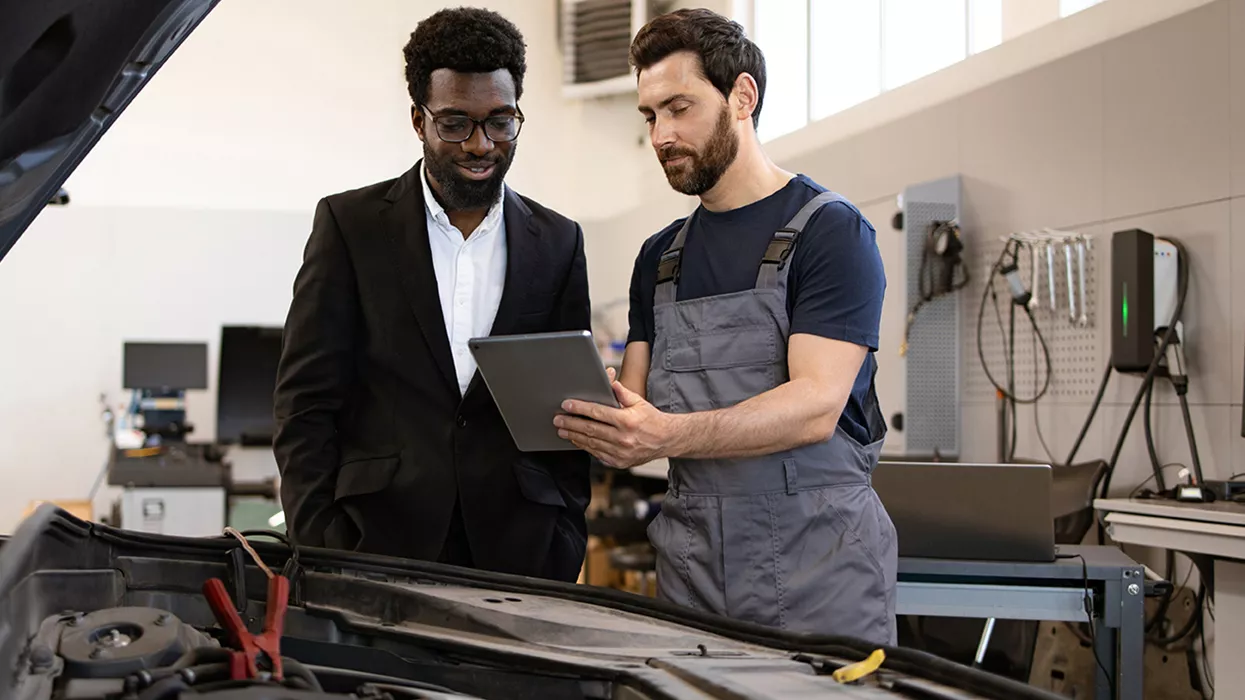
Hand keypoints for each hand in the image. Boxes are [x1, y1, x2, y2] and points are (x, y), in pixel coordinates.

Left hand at [554, 368, 678, 468]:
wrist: (667, 440)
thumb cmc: (652, 419)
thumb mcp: (639, 401)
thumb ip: (622, 392)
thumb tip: (609, 380)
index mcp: (626, 421)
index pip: (597, 412)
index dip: (580, 408)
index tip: (567, 405)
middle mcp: (623, 438)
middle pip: (590, 429)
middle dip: (571, 423)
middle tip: (558, 420)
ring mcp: (620, 452)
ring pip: (591, 443)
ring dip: (574, 436)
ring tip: (563, 430)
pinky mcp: (619, 462)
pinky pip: (598, 454)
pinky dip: (586, 447)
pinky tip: (577, 441)